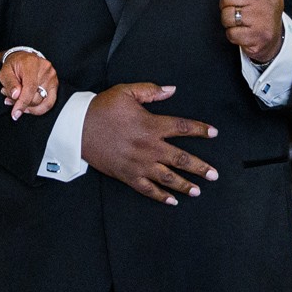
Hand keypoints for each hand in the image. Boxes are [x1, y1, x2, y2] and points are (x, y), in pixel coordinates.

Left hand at [0, 51, 58, 119]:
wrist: (23, 58)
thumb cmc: (14, 65)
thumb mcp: (5, 72)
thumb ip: (10, 84)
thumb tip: (16, 96)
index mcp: (32, 64)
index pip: (30, 88)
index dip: (22, 103)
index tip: (15, 113)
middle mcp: (45, 70)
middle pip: (36, 97)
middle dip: (21, 103)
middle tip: (9, 99)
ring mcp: (52, 77)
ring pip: (42, 102)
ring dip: (28, 106)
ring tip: (17, 101)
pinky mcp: (55, 84)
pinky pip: (49, 103)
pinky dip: (38, 108)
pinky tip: (28, 107)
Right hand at [81, 83, 217, 204]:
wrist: (77, 127)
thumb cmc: (102, 108)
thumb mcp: (126, 92)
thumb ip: (151, 91)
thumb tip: (172, 90)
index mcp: (151, 125)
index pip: (182, 128)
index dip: (200, 130)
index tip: (214, 133)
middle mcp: (149, 147)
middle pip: (181, 159)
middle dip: (200, 168)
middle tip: (214, 174)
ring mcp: (139, 164)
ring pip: (167, 177)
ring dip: (185, 185)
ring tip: (198, 190)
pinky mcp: (127, 175)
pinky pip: (147, 189)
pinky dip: (160, 196)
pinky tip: (172, 201)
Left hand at [220, 0, 285, 62]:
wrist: (273, 37)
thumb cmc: (263, 5)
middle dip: (229, 6)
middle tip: (242, 10)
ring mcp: (263, 17)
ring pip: (226, 15)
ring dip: (230, 22)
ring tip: (244, 21)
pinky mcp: (257, 35)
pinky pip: (231, 33)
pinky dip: (234, 35)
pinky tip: (245, 32)